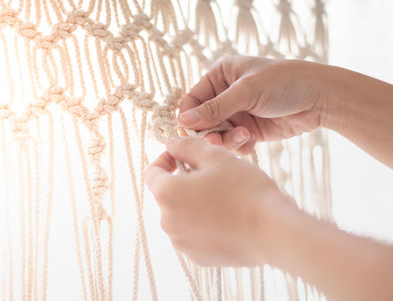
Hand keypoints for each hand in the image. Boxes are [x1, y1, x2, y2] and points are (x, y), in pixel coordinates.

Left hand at [143, 137, 294, 266]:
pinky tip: (227, 219)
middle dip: (183, 182)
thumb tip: (171, 144)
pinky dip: (204, 225)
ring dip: (193, 204)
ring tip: (222, 198)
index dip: (165, 159)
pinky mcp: (199, 258)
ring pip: (181, 215)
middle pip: (167, 195)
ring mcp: (182, 243)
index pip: (151, 172)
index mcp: (166, 194)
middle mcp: (167, 222)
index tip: (181, 155)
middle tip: (210, 175)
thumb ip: (187, 146)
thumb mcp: (216, 157)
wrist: (274, 231)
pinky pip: (194, 235)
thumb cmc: (244, 190)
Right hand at [179, 55, 328, 153]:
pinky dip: (238, 146)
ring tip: (244, 137)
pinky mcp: (248, 130)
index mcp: (220, 75)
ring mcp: (236, 113)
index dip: (190, 118)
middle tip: (217, 142)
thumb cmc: (285, 83)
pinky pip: (231, 143)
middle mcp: (225, 94)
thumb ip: (215, 108)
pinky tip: (252, 140)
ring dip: (226, 140)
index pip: (192, 101)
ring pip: (216, 135)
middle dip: (210, 133)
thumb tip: (183, 120)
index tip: (194, 133)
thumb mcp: (247, 91)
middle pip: (201, 122)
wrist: (320, 98)